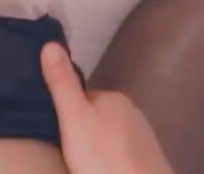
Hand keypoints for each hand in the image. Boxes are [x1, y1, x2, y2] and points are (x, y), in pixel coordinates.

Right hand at [41, 43, 174, 173]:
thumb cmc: (103, 159)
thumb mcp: (74, 120)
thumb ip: (62, 83)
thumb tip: (50, 42)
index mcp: (114, 97)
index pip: (82, 98)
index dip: (67, 115)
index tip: (58, 135)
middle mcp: (133, 112)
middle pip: (98, 117)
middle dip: (84, 133)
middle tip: (70, 155)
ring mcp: (146, 139)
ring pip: (112, 138)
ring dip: (100, 150)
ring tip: (86, 167)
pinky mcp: (153, 164)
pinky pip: (125, 156)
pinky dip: (115, 163)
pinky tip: (107, 172)